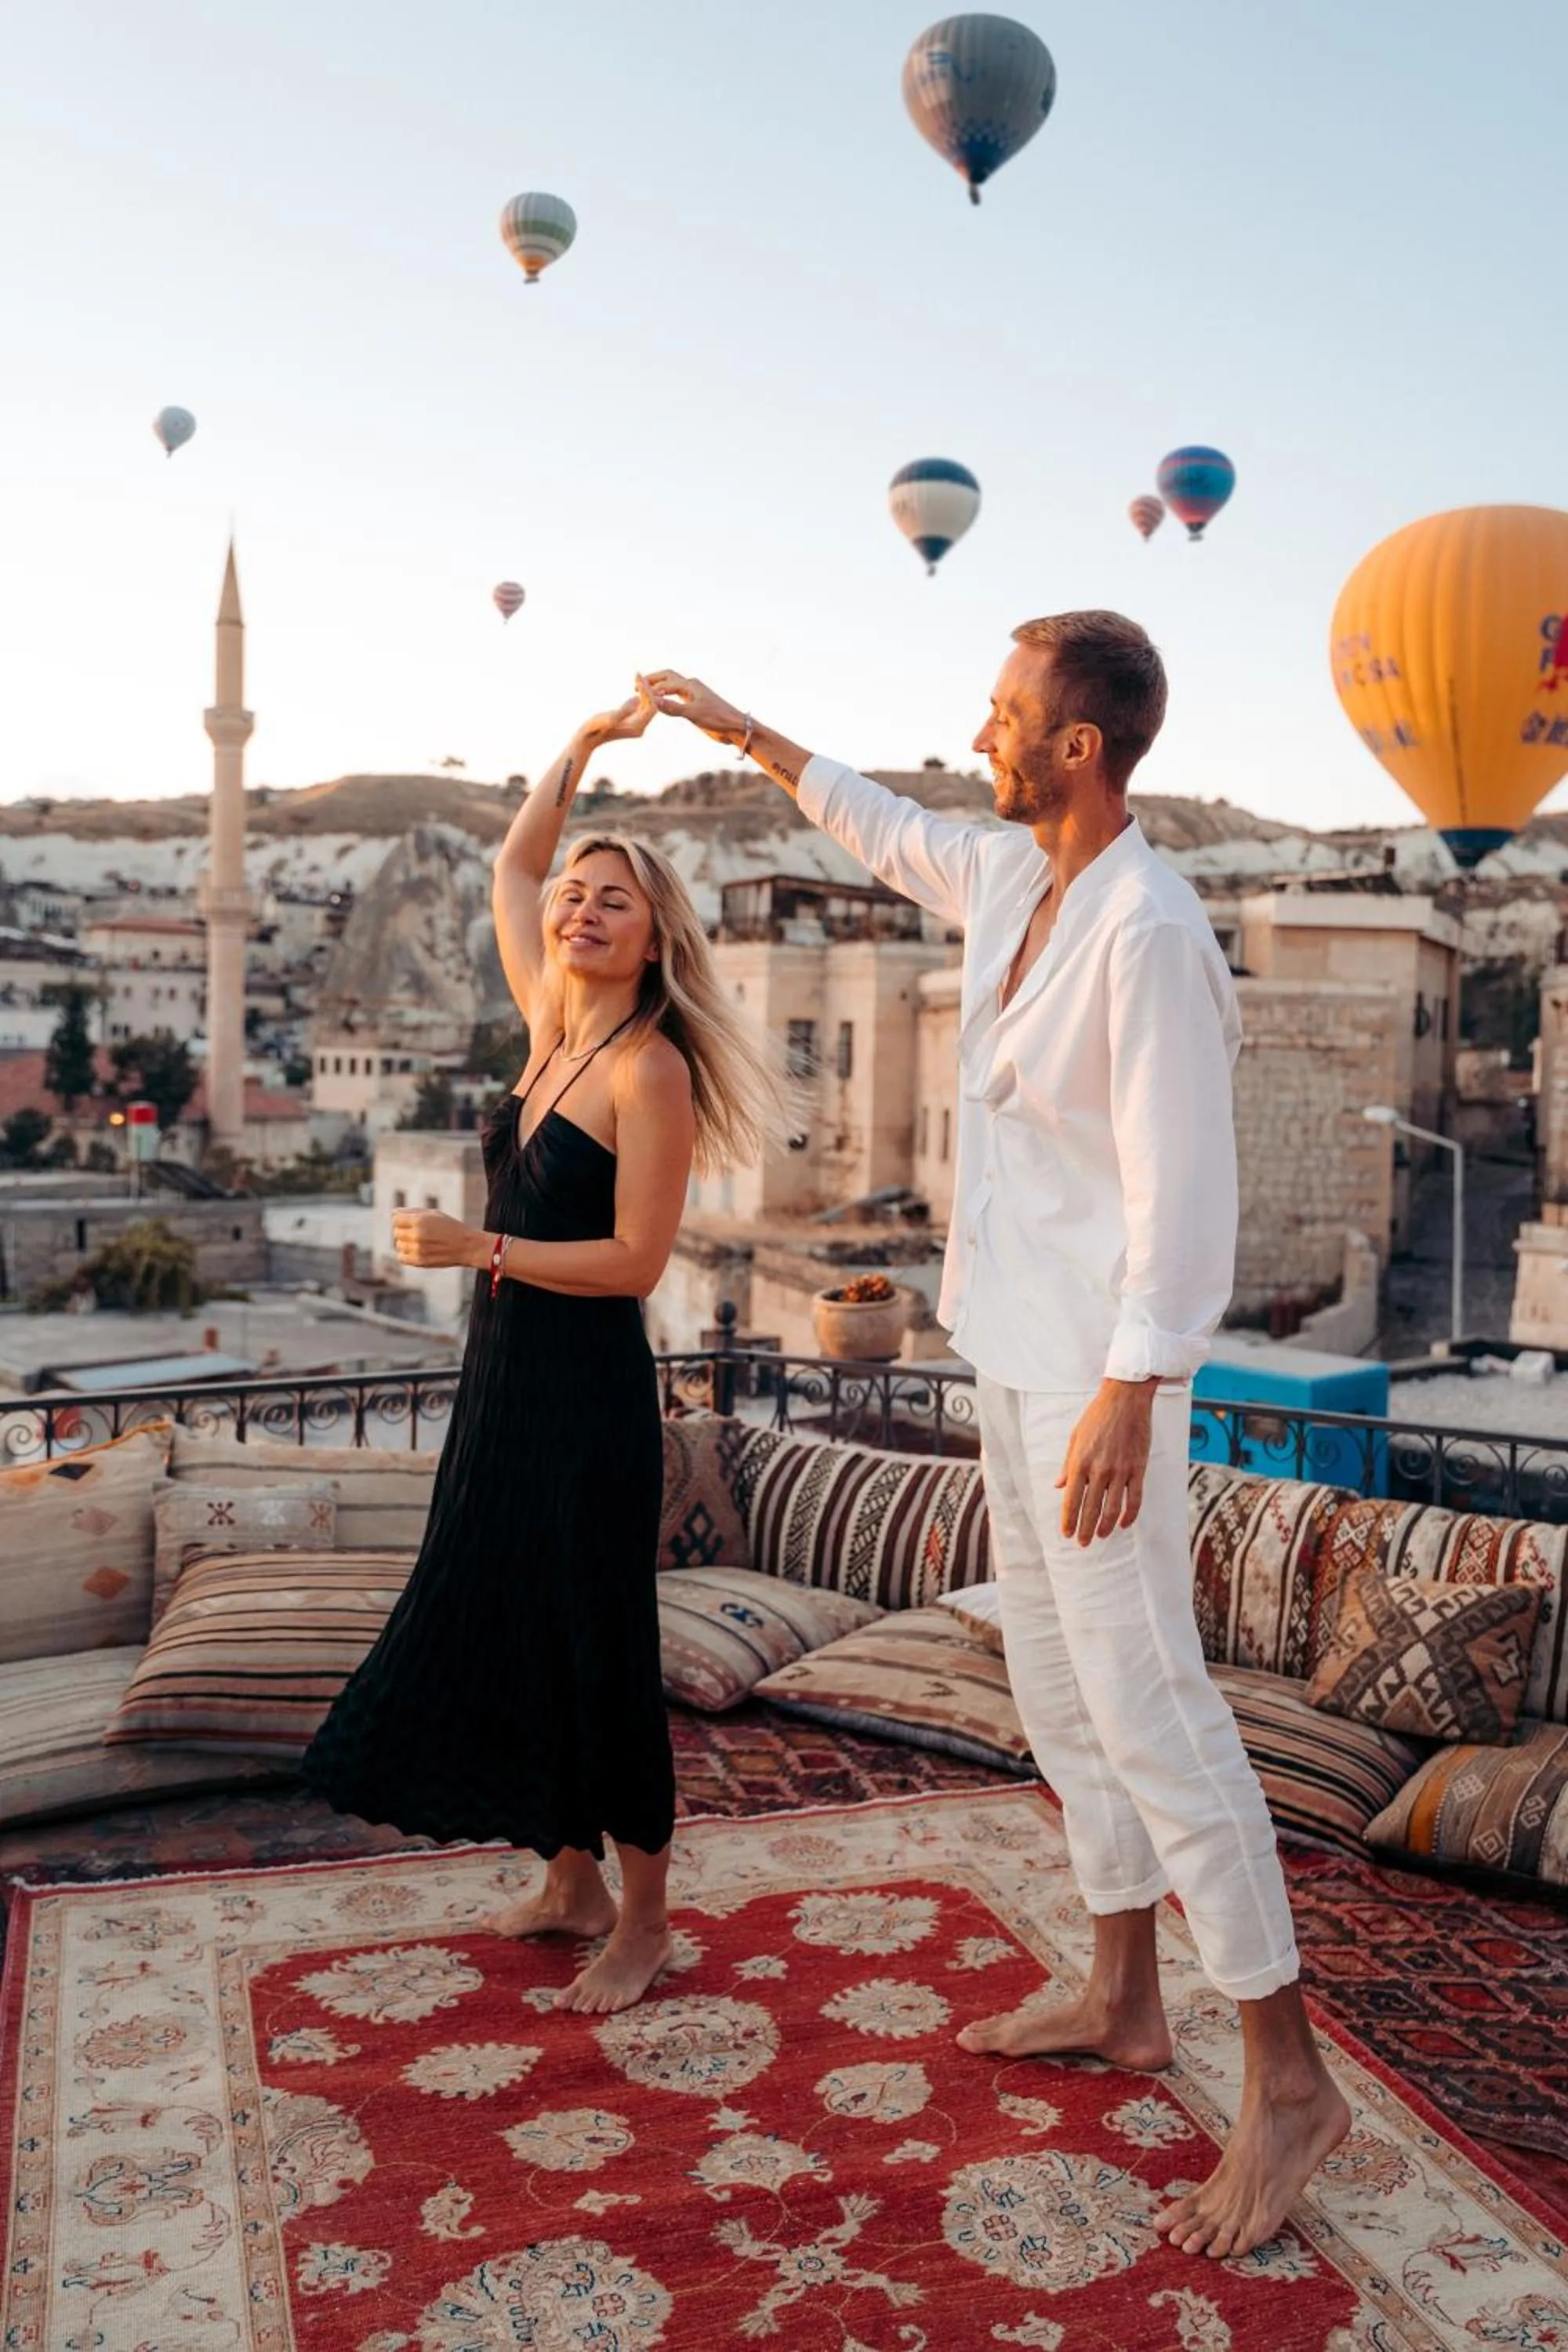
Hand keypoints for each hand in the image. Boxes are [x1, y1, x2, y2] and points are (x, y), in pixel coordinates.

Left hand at [392, 1210, 482, 1269]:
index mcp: (420, 1221)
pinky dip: (406, 1254)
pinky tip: (417, 1250)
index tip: (411, 1222)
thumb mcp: (434, 1214)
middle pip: (396, 1232)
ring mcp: (418, 1250)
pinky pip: (401, 1257)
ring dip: (406, 1243)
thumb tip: (393, 1213)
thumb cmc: (451, 1227)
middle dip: (404, 1231)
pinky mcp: (420, 1262)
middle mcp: (417, 1235)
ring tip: (420, 1242)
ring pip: (399, 1245)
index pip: (396, 1219)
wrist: (467, 1246)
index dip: (402, 1220)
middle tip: (419, 1232)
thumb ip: (413, 1212)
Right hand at [580, 677, 656, 748]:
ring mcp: (636, 724)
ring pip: (647, 704)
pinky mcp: (631, 720)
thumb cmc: (595, 728)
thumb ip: (623, 710)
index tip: (639, 680)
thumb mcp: (609, 718)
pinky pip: (641, 705)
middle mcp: (640, 727)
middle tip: (638, 675)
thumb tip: (636, 699)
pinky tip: (635, 682)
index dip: (647, 692)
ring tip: (637, 676)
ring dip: (644, 690)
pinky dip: (640, 693)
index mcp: (637, 727)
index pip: (651, 707)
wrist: (587, 737)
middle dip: (647, 689)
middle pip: (652, 705)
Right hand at [643, 670, 746, 744]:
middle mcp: (691, 687)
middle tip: (637, 685)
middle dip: (652, 680)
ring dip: (658, 687)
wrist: (734, 727)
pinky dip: (665, 697)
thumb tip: (655, 702)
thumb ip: (674, 708)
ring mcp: (693, 695)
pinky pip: (676, 696)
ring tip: (645, 693)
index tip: (635, 693)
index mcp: (690, 685)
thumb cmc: (718, 719)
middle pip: (667, 677)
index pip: (664, 684)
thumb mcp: (694, 714)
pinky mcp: (694, 705)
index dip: (650, 688)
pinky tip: (660, 703)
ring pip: (671, 686)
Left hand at [1056, 1380, 1156, 1545]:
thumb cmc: (1097, 1416)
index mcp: (1080, 1461)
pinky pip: (1135, 1498)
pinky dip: (1129, 1515)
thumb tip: (1059, 1486)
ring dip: (1105, 1526)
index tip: (1066, 1533)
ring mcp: (1120, 1470)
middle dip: (1085, 1529)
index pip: (1072, 1499)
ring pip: (1112, 1508)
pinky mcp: (1138, 1468)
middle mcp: (1099, 1469)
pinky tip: (1123, 1524)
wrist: (1125, 1398)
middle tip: (1083, 1543)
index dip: (1069, 1519)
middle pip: (1090, 1508)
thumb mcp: (1075, 1437)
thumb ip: (1068, 1464)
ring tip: (1100, 1536)